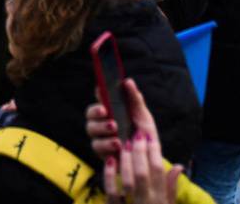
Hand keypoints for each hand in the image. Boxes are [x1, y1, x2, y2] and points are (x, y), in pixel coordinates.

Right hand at [86, 79, 166, 193]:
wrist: (150, 160)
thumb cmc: (145, 135)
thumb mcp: (143, 116)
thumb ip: (135, 99)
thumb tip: (127, 80)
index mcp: (112, 111)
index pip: (100, 98)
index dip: (99, 93)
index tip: (102, 91)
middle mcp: (102, 122)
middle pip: (90, 113)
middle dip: (95, 111)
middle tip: (106, 112)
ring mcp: (100, 137)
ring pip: (90, 129)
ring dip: (101, 128)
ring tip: (116, 131)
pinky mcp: (101, 152)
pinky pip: (97, 146)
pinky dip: (106, 145)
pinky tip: (118, 145)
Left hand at [105, 132, 181, 203]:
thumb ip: (171, 188)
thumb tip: (178, 166)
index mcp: (162, 200)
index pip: (160, 172)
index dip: (155, 152)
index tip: (150, 136)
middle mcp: (149, 203)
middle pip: (143, 173)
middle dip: (140, 152)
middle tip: (137, 134)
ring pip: (128, 181)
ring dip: (126, 161)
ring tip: (125, 144)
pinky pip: (111, 193)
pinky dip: (109, 176)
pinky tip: (110, 160)